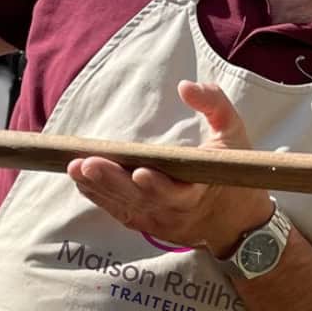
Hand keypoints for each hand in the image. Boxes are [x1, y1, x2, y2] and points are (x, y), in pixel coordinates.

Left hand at [68, 80, 273, 257]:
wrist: (235, 221)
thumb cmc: (231, 170)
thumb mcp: (234, 132)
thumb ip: (214, 105)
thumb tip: (185, 86)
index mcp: (202, 190)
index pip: (178, 192)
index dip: (158, 185)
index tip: (140, 171)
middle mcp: (178, 211)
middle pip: (142, 199)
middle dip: (114, 182)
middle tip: (88, 164)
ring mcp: (160, 221)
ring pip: (126, 206)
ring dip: (100, 188)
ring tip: (76, 169)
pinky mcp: (147, 224)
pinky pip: (120, 212)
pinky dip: (100, 197)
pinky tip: (82, 181)